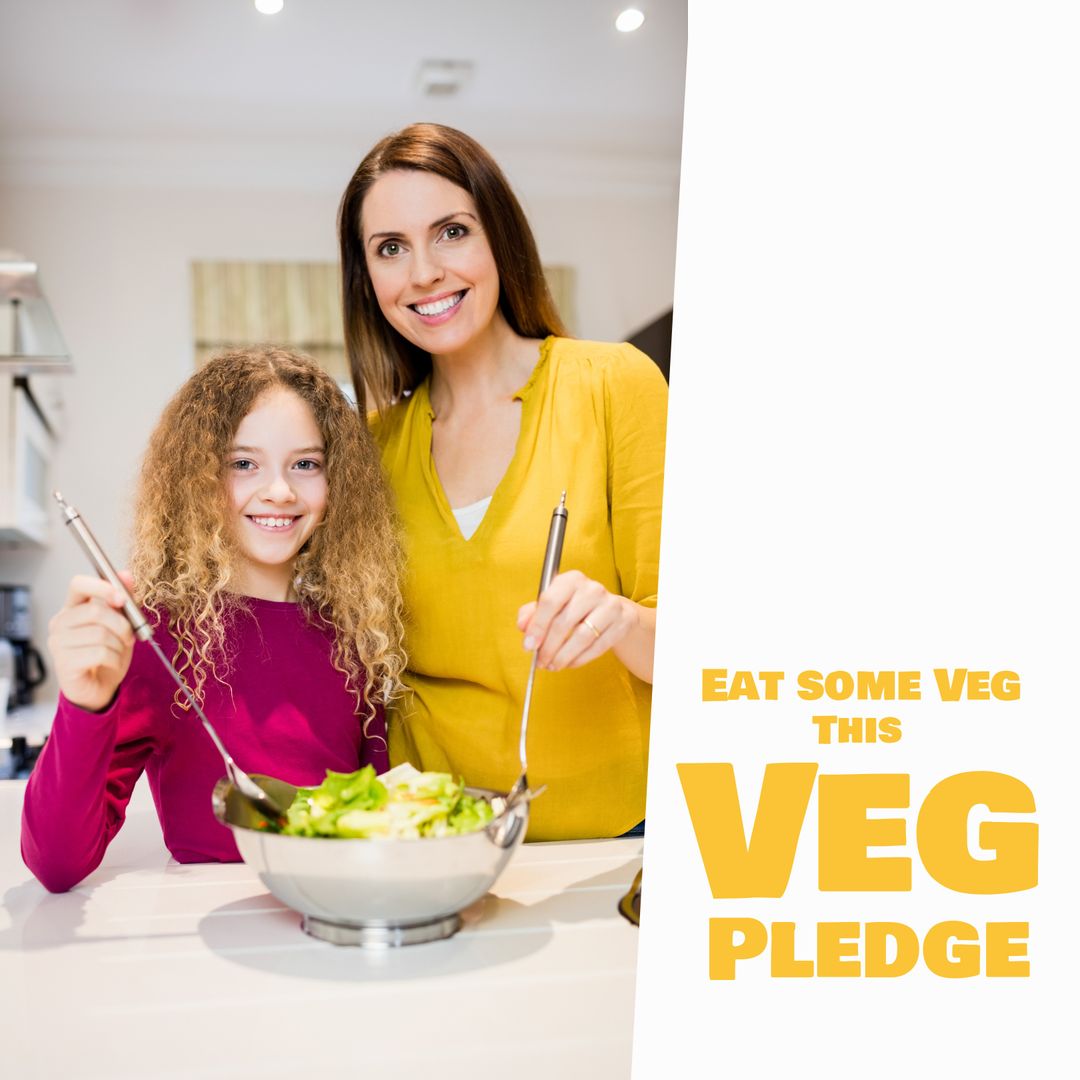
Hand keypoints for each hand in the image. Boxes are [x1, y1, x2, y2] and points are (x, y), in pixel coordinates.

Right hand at [48, 573, 136, 711]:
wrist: (99, 687)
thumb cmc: (108, 652)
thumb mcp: (121, 624)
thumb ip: (123, 600)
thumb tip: (126, 575)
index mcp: (72, 608)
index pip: (78, 584)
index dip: (102, 587)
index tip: (121, 598)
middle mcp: (60, 623)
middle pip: (95, 611)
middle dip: (122, 624)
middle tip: (130, 636)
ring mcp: (58, 643)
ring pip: (100, 634)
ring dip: (120, 645)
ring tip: (118, 651)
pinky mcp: (64, 663)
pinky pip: (99, 653)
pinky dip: (115, 659)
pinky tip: (111, 663)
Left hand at [516, 570, 638, 673]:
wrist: (611, 610)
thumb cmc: (574, 607)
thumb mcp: (552, 605)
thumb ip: (532, 614)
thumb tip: (523, 626)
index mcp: (571, 580)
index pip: (550, 600)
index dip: (537, 626)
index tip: (528, 645)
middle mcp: (592, 589)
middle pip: (565, 622)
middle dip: (548, 647)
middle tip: (540, 661)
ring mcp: (610, 605)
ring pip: (582, 637)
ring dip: (563, 656)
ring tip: (553, 666)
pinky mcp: (623, 622)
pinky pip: (598, 646)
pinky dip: (580, 659)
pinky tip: (570, 663)